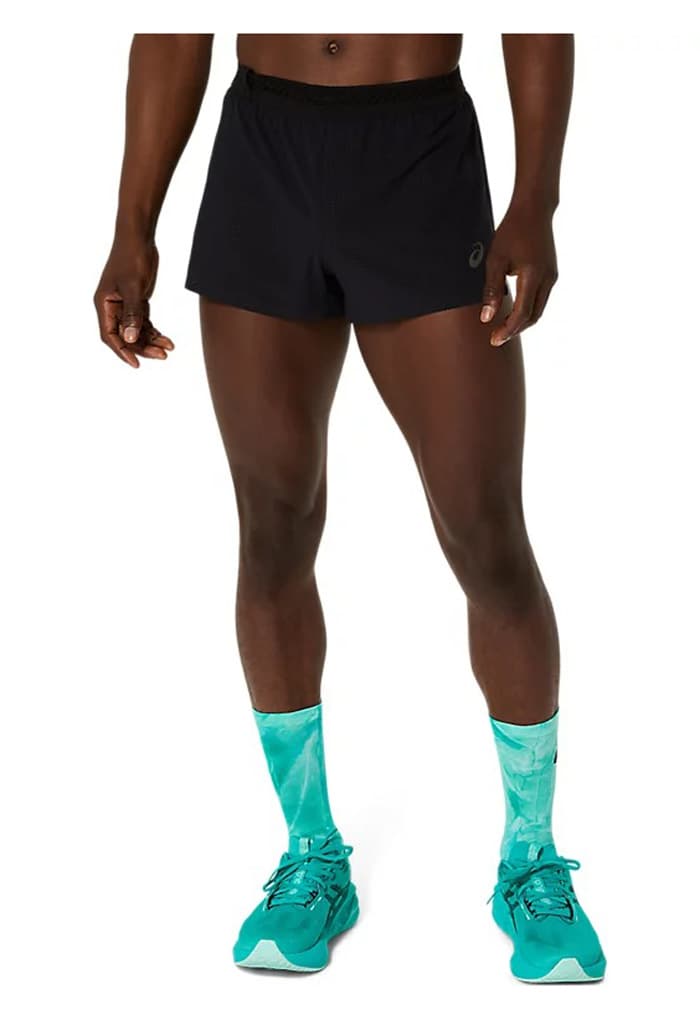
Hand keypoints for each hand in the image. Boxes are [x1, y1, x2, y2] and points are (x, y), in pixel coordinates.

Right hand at [94, 234, 173, 367]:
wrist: (139, 236)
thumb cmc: (132, 257)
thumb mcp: (133, 287)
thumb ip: (132, 314)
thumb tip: (129, 339)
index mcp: (104, 304)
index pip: (109, 335)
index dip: (122, 351)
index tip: (136, 363)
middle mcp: (112, 307)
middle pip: (125, 336)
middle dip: (143, 347)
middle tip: (162, 356)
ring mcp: (124, 304)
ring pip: (136, 331)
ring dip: (151, 341)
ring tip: (169, 348)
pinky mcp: (136, 300)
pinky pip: (144, 322)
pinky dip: (154, 331)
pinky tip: (167, 339)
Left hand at [480, 204, 558, 346]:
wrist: (534, 210)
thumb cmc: (512, 231)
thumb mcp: (495, 260)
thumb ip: (491, 290)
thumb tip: (487, 317)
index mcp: (533, 276)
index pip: (522, 313)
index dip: (508, 330)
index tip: (494, 340)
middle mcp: (547, 279)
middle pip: (533, 316)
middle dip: (515, 330)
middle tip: (497, 337)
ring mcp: (552, 277)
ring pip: (539, 310)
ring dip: (522, 321)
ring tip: (503, 327)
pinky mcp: (552, 273)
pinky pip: (541, 299)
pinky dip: (528, 310)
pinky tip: (514, 311)